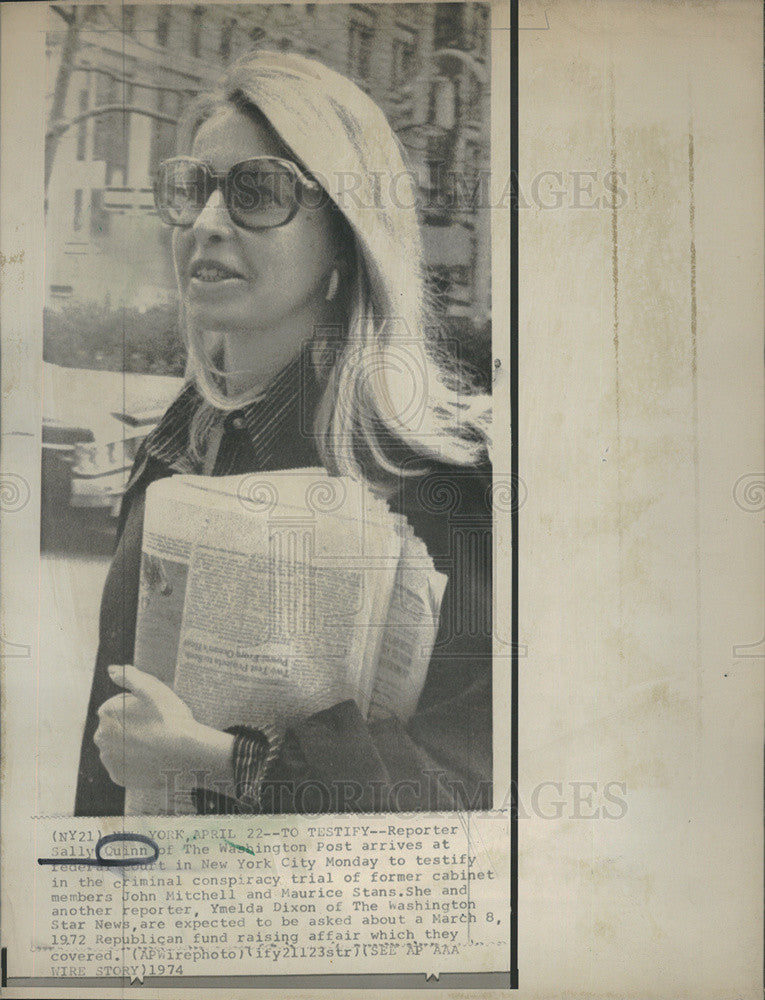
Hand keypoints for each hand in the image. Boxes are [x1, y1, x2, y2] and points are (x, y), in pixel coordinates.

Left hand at [94, 664, 232, 791]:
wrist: (186, 753)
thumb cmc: (170, 716)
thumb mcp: (152, 688)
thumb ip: (128, 676)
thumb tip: (111, 670)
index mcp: (106, 713)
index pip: (117, 706)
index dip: (137, 707)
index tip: (154, 712)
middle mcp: (101, 737)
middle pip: (115, 727)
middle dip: (130, 726)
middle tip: (156, 727)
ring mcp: (109, 759)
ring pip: (118, 747)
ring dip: (131, 744)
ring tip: (154, 743)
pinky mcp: (118, 777)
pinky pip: (124, 766)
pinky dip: (135, 762)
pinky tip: (151, 758)